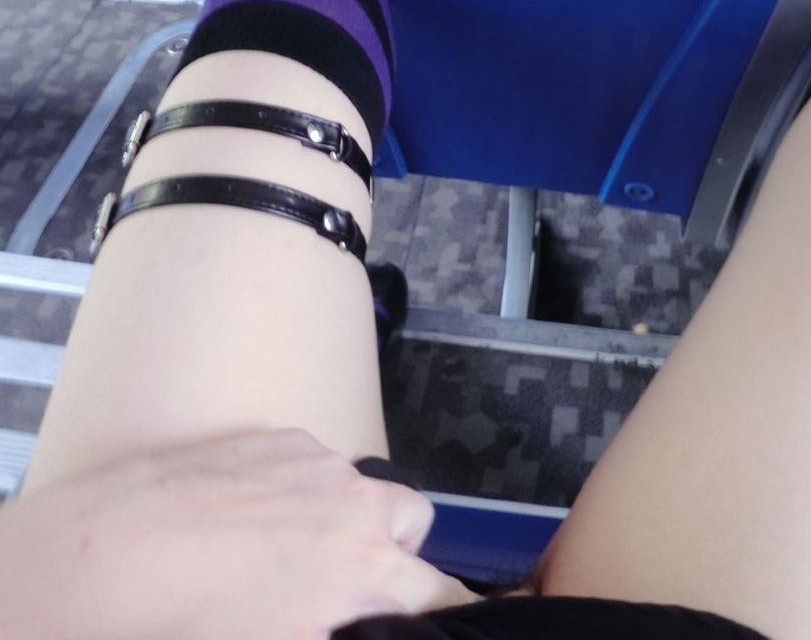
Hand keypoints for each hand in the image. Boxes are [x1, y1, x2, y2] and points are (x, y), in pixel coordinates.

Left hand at [2, 428, 479, 638]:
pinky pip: (316, 461)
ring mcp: (320, 462)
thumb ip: (340, 628)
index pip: (438, 592)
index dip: (436, 611)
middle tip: (348, 585)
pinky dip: (302, 485)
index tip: (414, 620)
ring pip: (363, 485)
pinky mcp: (281, 437)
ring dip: (347, 514)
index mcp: (368, 570)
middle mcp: (357, 504)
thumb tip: (349, 621)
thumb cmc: (198, 621)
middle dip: (396, 551)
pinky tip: (253, 515)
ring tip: (291, 549)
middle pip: (414, 522)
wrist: (123, 553)